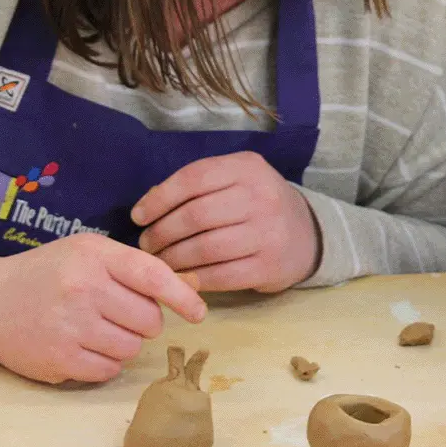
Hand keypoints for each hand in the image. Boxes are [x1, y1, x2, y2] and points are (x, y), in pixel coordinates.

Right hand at [0, 233, 206, 383]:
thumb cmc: (48, 273)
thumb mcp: (88, 253)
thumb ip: (134, 267)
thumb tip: (189, 287)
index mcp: (93, 255)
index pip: (153, 276)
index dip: (183, 297)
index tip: (199, 313)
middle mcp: (82, 288)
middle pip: (149, 319)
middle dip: (144, 320)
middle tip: (119, 312)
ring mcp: (70, 327)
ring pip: (132, 348)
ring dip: (125, 342)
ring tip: (97, 327)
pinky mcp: (59, 360)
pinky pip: (109, 370)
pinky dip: (106, 362)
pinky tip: (84, 345)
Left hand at [132, 151, 321, 292]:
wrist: (306, 234)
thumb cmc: (257, 204)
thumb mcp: (235, 180)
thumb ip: (196, 185)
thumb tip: (147, 205)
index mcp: (247, 168)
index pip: (193, 179)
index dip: (159, 199)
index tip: (139, 216)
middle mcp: (261, 197)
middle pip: (195, 216)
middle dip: (161, 233)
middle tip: (147, 245)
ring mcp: (267, 233)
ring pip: (204, 248)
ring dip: (172, 259)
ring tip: (160, 262)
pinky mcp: (268, 267)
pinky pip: (220, 276)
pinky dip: (193, 279)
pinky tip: (181, 278)